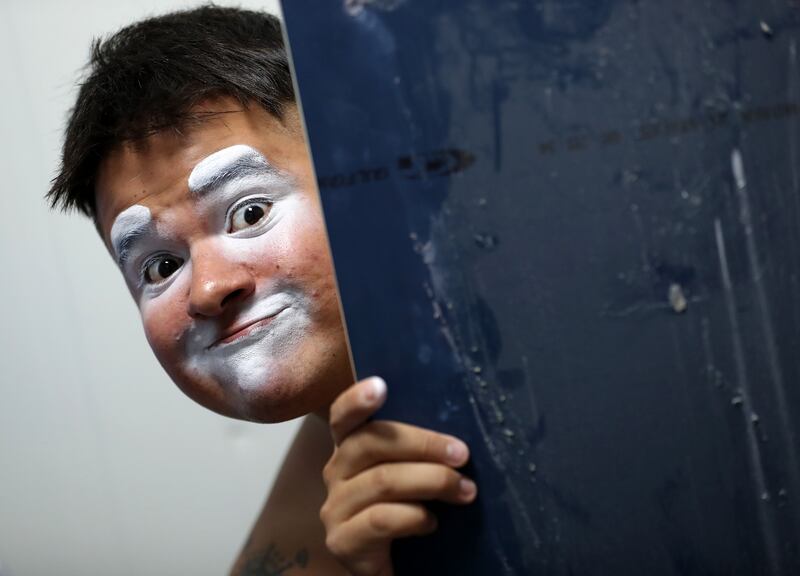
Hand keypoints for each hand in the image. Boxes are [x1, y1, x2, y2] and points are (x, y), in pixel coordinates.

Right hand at [320, 377, 475, 575]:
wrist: (393, 568)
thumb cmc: (407, 511)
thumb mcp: (411, 473)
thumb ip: (418, 451)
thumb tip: (457, 434)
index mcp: (349, 448)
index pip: (343, 416)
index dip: (357, 399)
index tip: (381, 385)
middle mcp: (335, 472)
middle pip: (371, 442)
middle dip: (423, 444)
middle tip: (462, 454)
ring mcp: (334, 508)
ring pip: (382, 481)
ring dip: (431, 482)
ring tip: (465, 491)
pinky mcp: (342, 541)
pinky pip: (381, 520)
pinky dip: (414, 517)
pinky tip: (432, 522)